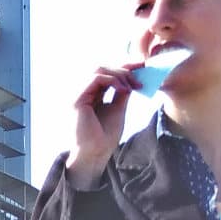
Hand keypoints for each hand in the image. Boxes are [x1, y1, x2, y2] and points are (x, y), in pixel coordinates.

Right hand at [68, 63, 142, 188]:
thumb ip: (121, 93)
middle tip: (139, 78)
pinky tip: (123, 90)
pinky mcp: (78, 99)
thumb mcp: (118, 108)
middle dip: (124, 70)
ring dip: (119, 74)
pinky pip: (96, 78)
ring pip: (99, 70)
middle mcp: (84, 93)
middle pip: (103, 69)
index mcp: (92, 95)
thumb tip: (130, 78)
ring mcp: (80, 95)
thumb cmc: (105, 135)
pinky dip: (113, 80)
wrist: (97, 152)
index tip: (142, 67)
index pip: (107, 75)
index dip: (124, 68)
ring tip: (132, 86)